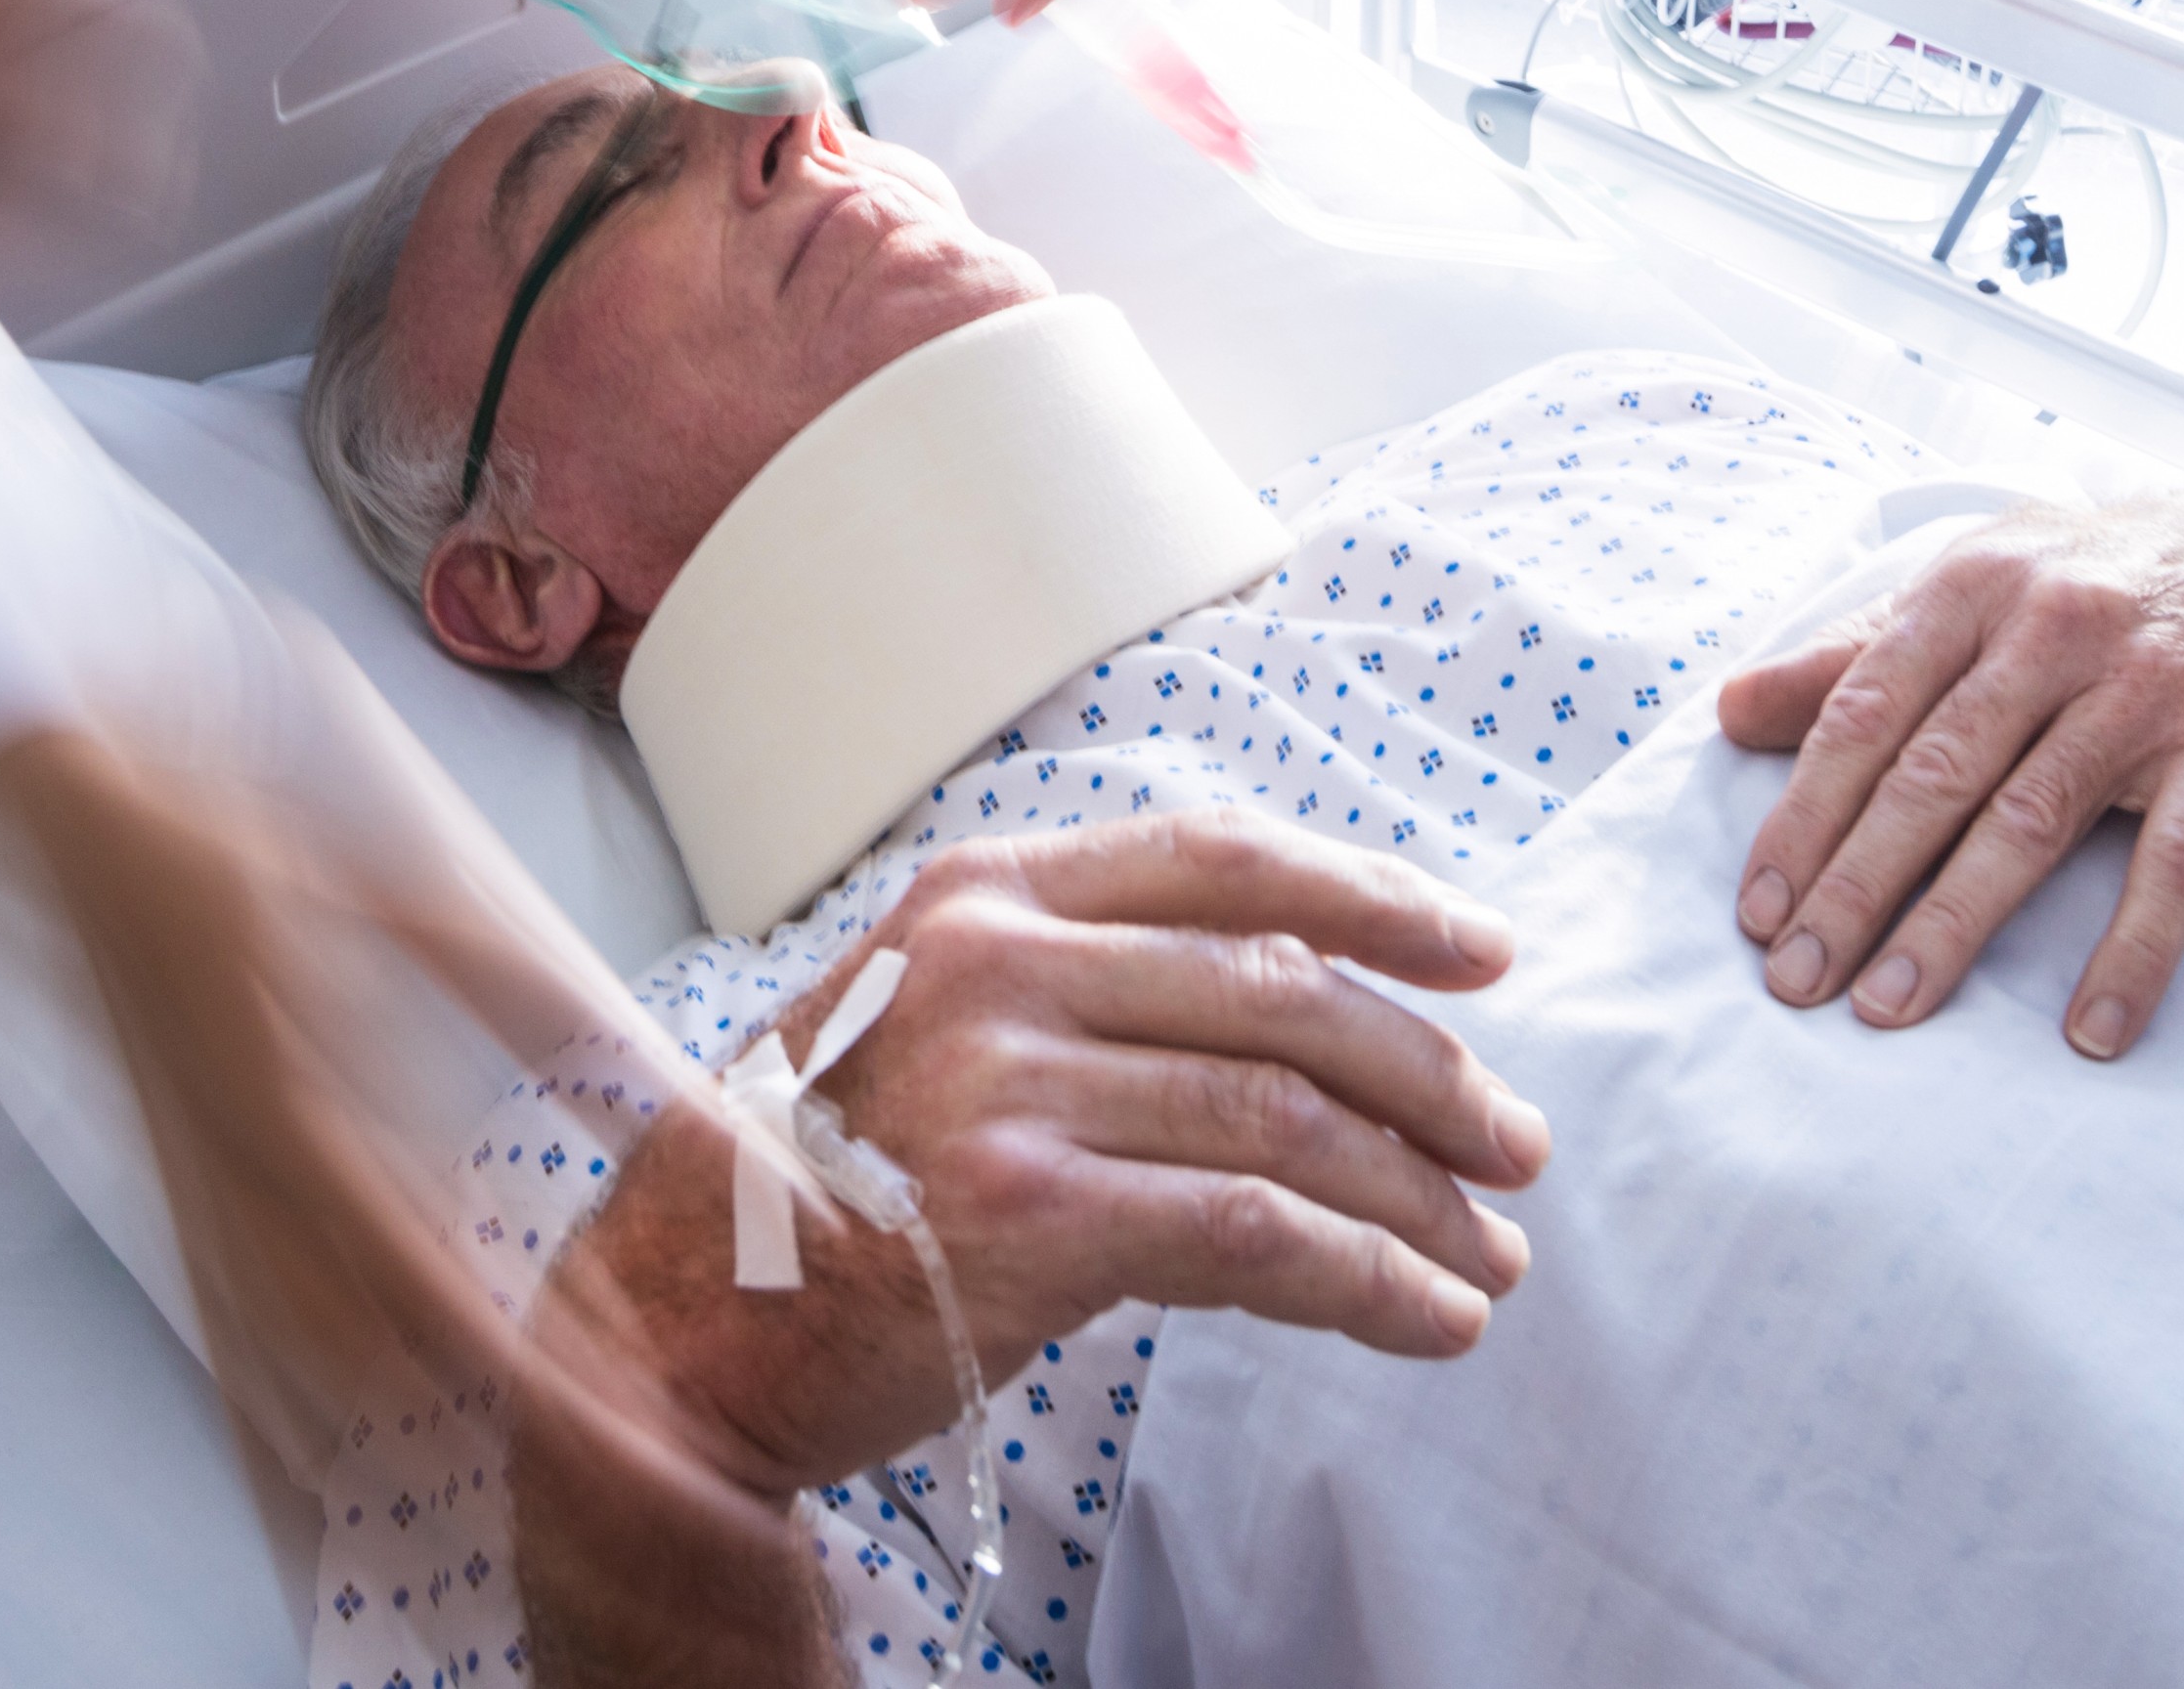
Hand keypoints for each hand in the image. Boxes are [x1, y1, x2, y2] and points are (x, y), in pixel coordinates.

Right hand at [0, 727, 667, 1490]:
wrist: (66, 829)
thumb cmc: (234, 846)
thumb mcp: (394, 887)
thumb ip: (511, 982)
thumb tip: (632, 1048)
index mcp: (299, 1122)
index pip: (444, 1298)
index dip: (553, 1390)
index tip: (656, 1454)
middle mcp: (240, 1204)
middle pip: (392, 1386)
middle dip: (523, 1465)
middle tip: (647, 1517)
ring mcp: (200, 1229)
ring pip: (310, 1412)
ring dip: (420, 1483)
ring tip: (533, 1549)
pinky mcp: (180, 1233)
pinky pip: (234, 1384)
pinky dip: (290, 1476)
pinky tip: (333, 1542)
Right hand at [542, 811, 1546, 1509]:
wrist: (667, 1322)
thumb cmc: (806, 1181)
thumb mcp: (924, 1022)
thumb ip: (1078, 992)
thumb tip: (1290, 1022)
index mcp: (984, 894)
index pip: (1226, 860)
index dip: (1375, 899)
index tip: (1482, 953)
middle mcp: (1000, 965)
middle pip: (1285, 993)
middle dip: (1429, 1074)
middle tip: (1516, 1145)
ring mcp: (1011, 1087)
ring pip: (1288, 1122)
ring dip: (1420, 1198)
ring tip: (1492, 1258)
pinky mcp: (1030, 1219)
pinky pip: (1255, 1236)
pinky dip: (1369, 1281)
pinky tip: (1428, 1318)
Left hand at [1717, 486, 2183, 1062]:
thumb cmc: (2103, 579)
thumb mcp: (1981, 581)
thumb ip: (1859, 650)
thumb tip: (1730, 710)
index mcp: (1977, 586)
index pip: (1867, 712)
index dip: (1804, 814)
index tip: (1756, 909)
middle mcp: (2054, 628)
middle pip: (1934, 774)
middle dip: (1854, 885)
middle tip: (1795, 980)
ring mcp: (2147, 687)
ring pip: (2031, 819)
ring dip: (1954, 923)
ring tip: (1889, 1007)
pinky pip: (2176, 863)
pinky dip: (2132, 951)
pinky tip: (2090, 1032)